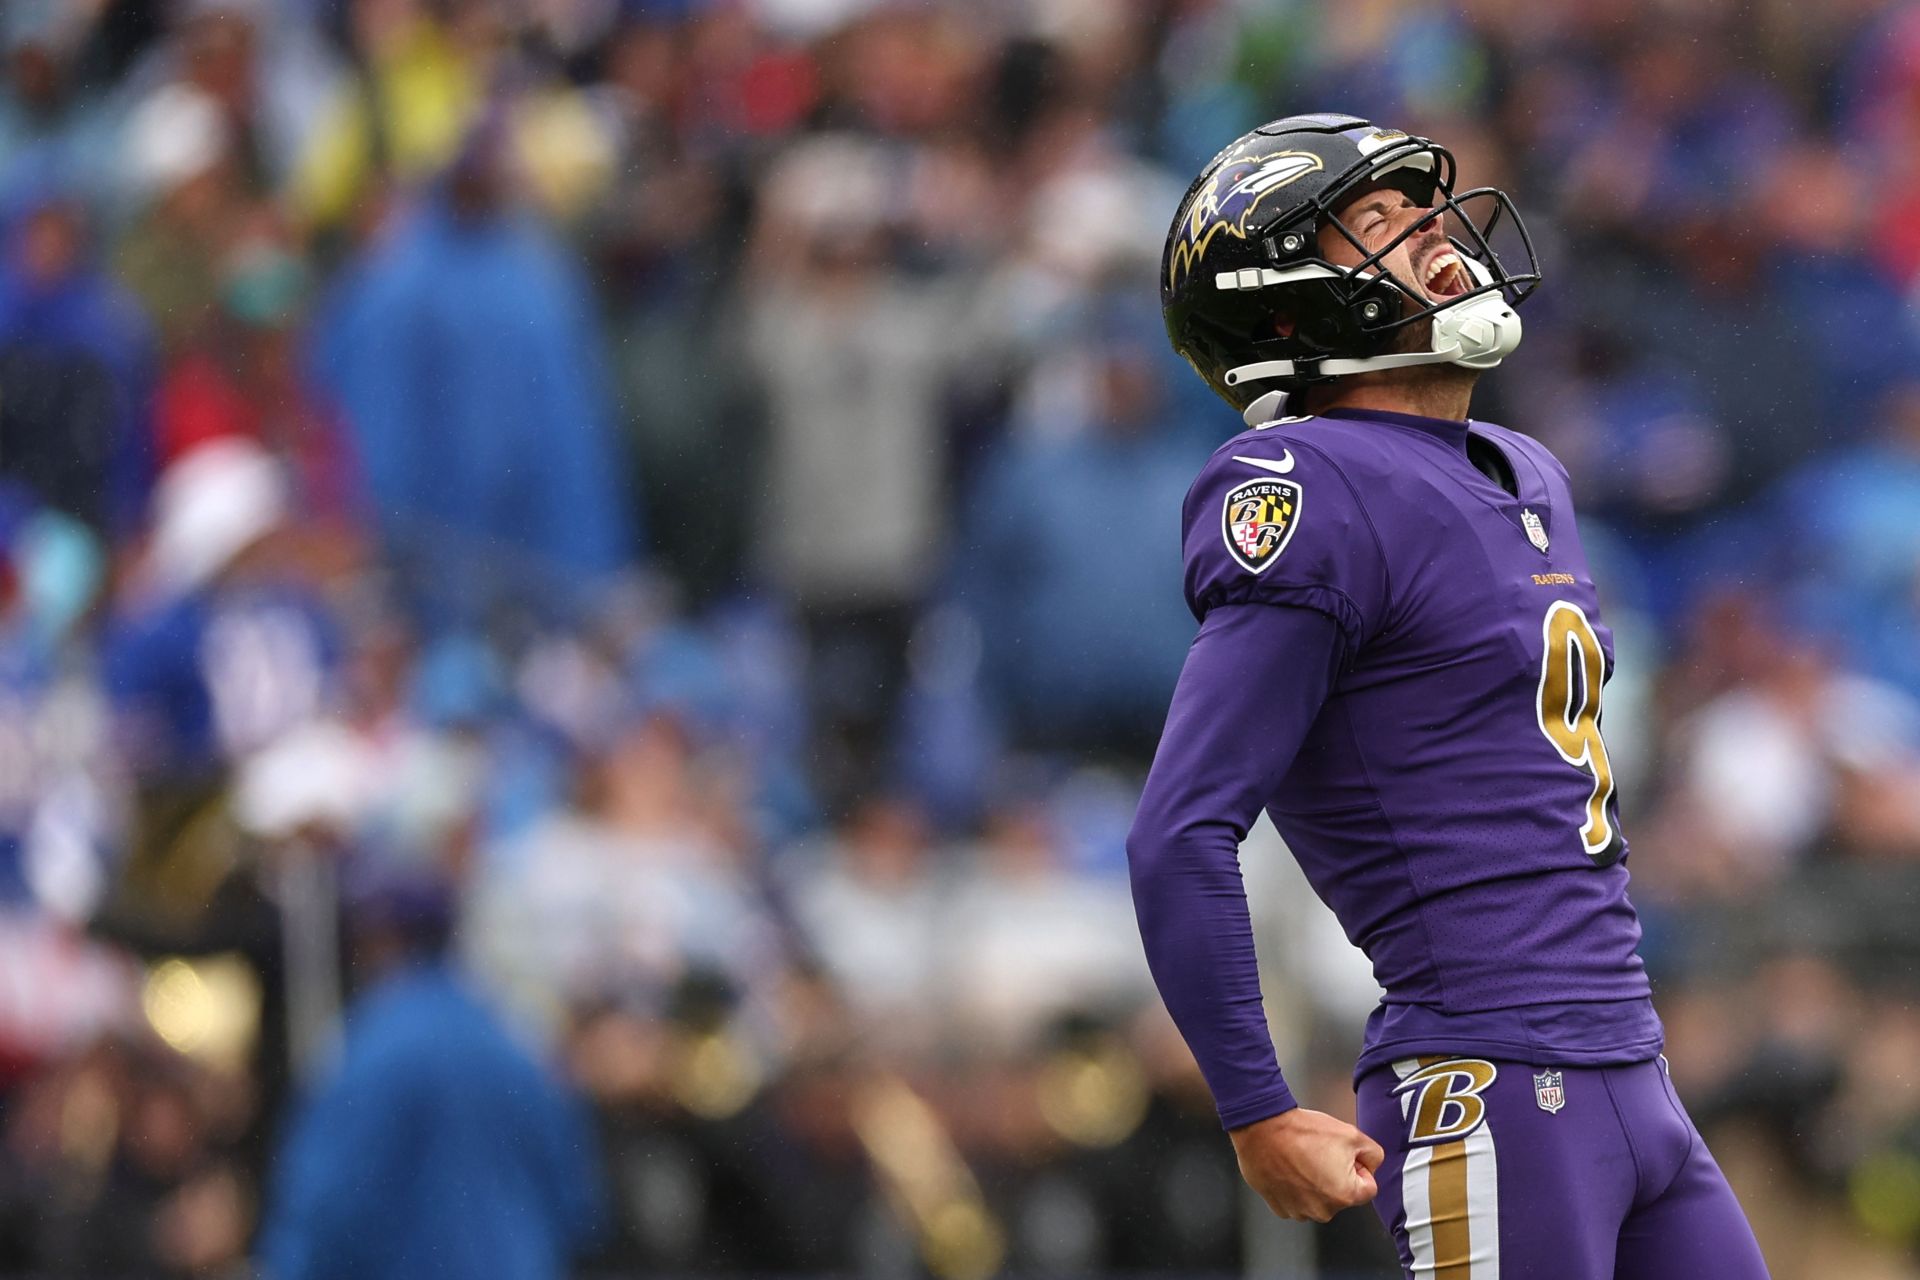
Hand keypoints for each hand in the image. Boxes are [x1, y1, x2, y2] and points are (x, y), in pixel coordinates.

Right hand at [1229, 1107, 1384, 1222]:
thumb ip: (1373, 1154)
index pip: (1368, 1187)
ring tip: (1302, 1159)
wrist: (1262, 1129)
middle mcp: (1322, 1210)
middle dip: (1336, 1176)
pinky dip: (1295, 1188)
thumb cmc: (1301, 1132)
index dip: (1358, 1167)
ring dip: (1315, 1183)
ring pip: (1319, 1199)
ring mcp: (1299, 1211)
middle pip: (1342, 1195)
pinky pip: (1297, 1201)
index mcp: (1344, 1195)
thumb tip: (1371, 1165)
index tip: (1342, 1155)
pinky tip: (1289, 1168)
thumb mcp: (1351, 1134)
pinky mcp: (1280, 1208)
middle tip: (1320, 1154)